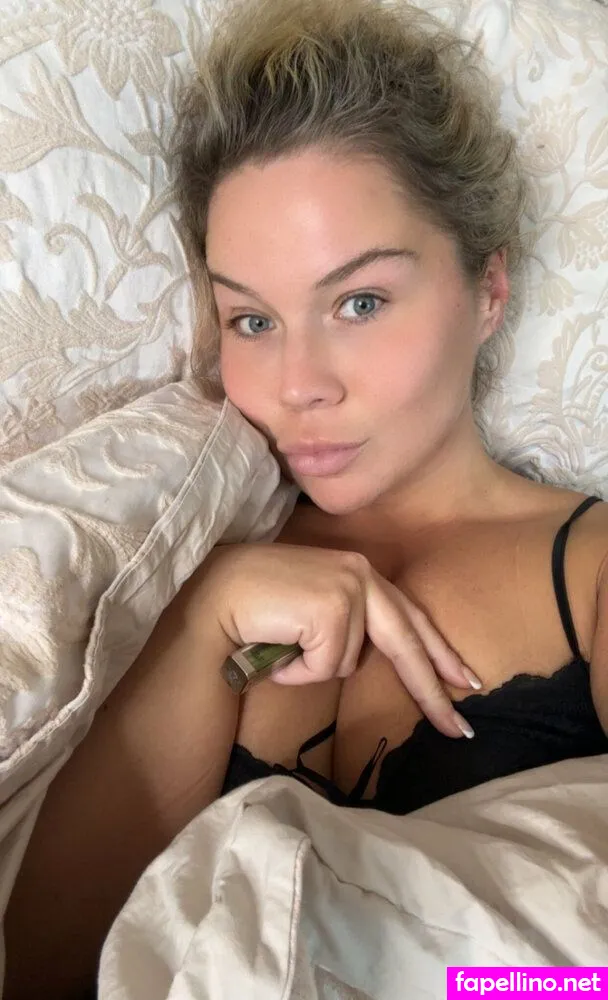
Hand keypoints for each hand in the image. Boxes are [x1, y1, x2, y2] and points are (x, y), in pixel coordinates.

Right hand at [197, 542, 479, 738]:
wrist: (214, 593)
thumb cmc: (259, 608)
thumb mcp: (316, 613)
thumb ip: (352, 626)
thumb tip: (388, 661)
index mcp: (361, 573)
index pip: (411, 618)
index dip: (438, 654)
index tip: (464, 683)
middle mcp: (361, 573)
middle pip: (408, 642)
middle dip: (431, 692)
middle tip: (459, 733)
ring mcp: (348, 587)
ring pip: (348, 663)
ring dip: (311, 668)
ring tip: (279, 647)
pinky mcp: (330, 606)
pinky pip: (325, 666)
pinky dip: (297, 670)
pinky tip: (274, 648)